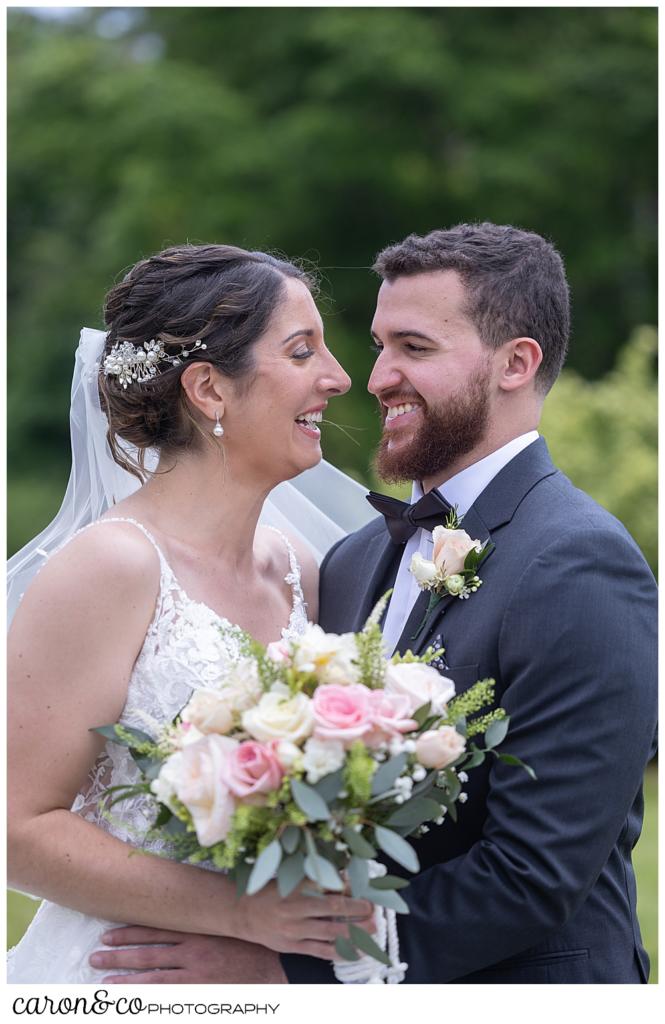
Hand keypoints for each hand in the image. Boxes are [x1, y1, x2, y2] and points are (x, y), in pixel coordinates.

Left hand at [90, 927, 287, 983]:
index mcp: (196, 932)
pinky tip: (133, 1006)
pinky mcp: (200, 996)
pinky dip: (150, 1002)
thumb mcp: (226, 925)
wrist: (275, 970)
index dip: (129, 933)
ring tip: (104, 985)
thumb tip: (180, 908)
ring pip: (152, 981)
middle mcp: (191, 954)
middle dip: (118, 957)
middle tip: (95, 959)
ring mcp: (195, 978)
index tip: (108, 934)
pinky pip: (169, 1000)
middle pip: (147, 956)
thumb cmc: (251, 944)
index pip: (155, 930)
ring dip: (126, 984)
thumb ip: (204, 919)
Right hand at [231, 881, 375, 959]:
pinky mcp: (293, 946)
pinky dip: (341, 952)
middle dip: (358, 909)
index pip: (329, 885)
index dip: (350, 887)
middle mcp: (296, 908)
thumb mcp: (291, 879)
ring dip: (355, 932)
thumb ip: (316, 881)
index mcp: (296, 886)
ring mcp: (295, 929)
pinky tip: (357, 951)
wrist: (243, 913)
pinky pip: (321, 951)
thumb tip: (346, 879)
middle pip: (334, 909)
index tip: (366, 888)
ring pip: (331, 932)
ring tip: (372, 930)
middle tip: (374, 909)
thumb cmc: (271, 892)